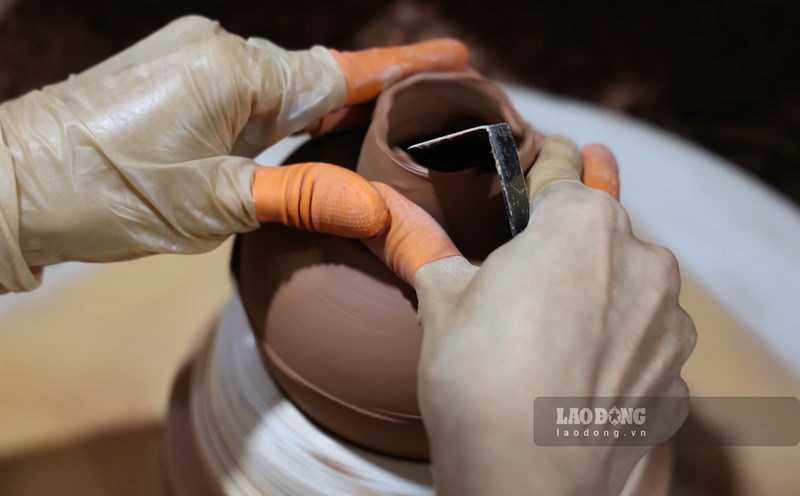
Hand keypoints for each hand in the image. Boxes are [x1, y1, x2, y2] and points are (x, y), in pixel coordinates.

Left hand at [0, 15, 467, 291]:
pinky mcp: (172, 78)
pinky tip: (293, 138)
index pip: (339, 72)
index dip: (401, 68)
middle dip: (363, 97)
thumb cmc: (106, 193)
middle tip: (417, 115)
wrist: (12, 186)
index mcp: (233, 70)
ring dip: (316, 112)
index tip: (454, 55)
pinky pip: (243, 91)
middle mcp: (216, 49)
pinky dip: (275, 117)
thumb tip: (380, 211)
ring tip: (364, 134)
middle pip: (312, 76)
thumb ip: (302, 197)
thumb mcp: (214, 204)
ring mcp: (190, 59)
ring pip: (277, 87)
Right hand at [367, 137, 694, 494]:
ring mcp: (667, 320)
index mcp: (580, 222)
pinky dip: (621, 340)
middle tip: (542, 247)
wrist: (525, 478)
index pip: (564, 167)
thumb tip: (380, 201)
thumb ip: (420, 239)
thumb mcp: (442, 299)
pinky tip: (582, 366)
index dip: (549, 158)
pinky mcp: (676, 374)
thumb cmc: (476, 376)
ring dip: (603, 286)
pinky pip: (645, 337)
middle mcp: (640, 259)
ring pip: (631, 281)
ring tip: (556, 321)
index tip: (548, 151)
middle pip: (603, 225)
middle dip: (572, 231)